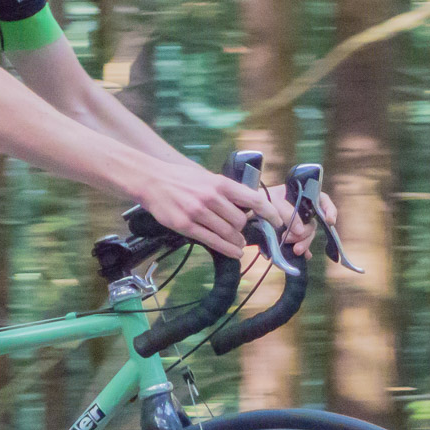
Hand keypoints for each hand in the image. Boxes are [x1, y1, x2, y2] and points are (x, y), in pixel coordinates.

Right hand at [138, 161, 283, 257]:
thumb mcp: (207, 177)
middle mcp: (211, 197)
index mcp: (220, 183)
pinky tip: (233, 252)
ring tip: (239, 246)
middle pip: (240, 221)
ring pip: (228, 233)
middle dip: (244, 230)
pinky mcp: (185, 225)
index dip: (269, 213)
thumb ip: (226, 191)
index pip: (253, 199)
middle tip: (244, 234)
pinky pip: (212, 241)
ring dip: (237, 242)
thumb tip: (248, 205)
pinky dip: (226, 249)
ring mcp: (198, 212)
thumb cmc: (182, 179)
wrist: (152, 180)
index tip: (277, 222)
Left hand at [266, 183, 337, 257]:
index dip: (330, 210)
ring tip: (294, 250)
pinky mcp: (291, 236)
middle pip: (312, 224)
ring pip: (306, 236)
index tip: (330, 221)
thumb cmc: (259, 199)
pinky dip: (302, 251)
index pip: (322, 201)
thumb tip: (300, 230)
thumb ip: (287, 212)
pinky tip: (303, 256)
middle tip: (288, 238)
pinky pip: (300, 244)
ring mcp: (297, 225)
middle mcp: (302, 211)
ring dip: (302, 243)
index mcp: (301, 197)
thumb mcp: (272, 200)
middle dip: (305, 234)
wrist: (246, 210)